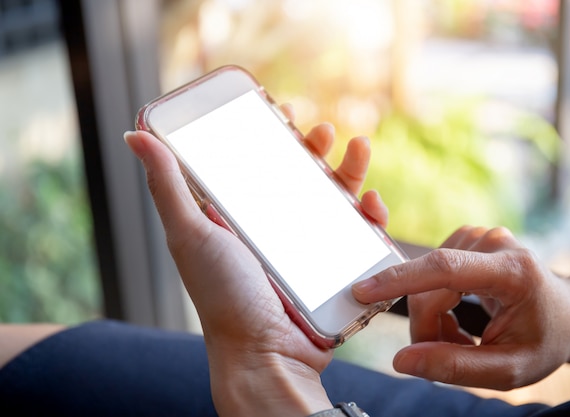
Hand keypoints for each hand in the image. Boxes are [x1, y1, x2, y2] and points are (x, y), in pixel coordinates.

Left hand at [125, 114, 384, 415]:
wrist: (267, 356)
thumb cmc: (223, 298)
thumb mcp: (191, 234)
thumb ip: (167, 186)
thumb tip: (136, 134)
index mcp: (237, 217)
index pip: (255, 165)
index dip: (269, 136)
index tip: (281, 113)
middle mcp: (272, 228)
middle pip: (298, 176)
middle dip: (314, 148)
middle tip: (322, 131)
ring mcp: (306, 247)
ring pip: (333, 198)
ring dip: (349, 170)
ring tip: (356, 149)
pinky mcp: (334, 266)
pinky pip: (357, 233)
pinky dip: (370, 214)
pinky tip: (372, 204)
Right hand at [353, 225, 569, 389]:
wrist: (567, 313)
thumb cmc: (543, 340)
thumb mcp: (509, 370)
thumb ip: (455, 367)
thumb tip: (402, 360)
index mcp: (512, 271)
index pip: (445, 268)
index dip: (400, 279)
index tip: (363, 291)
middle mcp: (494, 243)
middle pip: (430, 287)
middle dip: (427, 328)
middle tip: (446, 354)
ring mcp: (479, 236)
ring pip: (425, 283)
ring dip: (432, 316)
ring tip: (462, 336)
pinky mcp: (467, 239)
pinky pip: (431, 274)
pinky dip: (435, 301)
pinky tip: (457, 313)